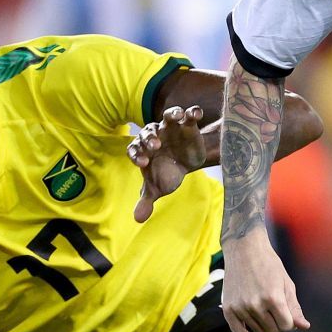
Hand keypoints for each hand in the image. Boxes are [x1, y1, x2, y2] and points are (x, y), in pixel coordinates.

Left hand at [129, 106, 213, 221]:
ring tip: (176, 117)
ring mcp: (171, 128)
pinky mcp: (188, 125)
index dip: (137, 154)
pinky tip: (196, 114)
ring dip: (171, 115)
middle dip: (151, 137)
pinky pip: (188, 114)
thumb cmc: (166, 173)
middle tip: (156, 146)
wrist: (186, 164)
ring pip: (168, 116)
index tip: (143, 163)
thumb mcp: (157, 188)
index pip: (135, 148)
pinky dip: (192, 112)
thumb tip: (138, 219)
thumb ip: (146, 200)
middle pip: (149, 131)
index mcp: (143, 149)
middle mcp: (155, 135)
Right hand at [220, 234, 308, 331]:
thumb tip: (304, 326)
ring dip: (265, 324)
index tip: (288, 312)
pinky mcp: (228, 309)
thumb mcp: (286, 283)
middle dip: (278, 322)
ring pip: (259, 331)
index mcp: (273, 297)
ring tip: (264, 307)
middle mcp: (255, 305)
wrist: (244, 249)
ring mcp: (240, 307)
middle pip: (273, 330)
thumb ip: (294, 307)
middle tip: (276, 308)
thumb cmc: (269, 264)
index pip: (286, 325)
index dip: (290, 321)